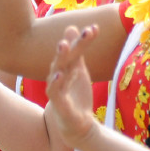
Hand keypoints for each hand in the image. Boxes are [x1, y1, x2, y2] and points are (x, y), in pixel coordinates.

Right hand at [45, 23, 101, 146]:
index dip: (83, 40)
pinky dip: (55, 83)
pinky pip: (54, 92)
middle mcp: (58, 75)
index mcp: (65, 67)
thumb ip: (77, 51)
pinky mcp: (58, 104)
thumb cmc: (76, 94)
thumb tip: (72, 27)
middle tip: (74, 30)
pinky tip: (59, 74)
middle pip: (64, 57)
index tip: (95, 28)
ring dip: (60, 58)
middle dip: (69, 43)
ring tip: (64, 45)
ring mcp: (57, 89)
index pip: (74, 50)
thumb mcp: (79, 70)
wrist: (77, 123)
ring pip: (57, 71)